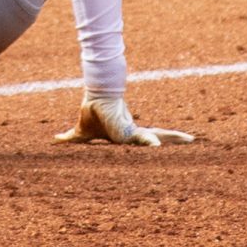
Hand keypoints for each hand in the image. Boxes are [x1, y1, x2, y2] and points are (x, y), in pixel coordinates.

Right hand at [54, 96, 194, 146]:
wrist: (93, 99)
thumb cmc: (91, 112)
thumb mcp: (80, 134)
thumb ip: (69, 138)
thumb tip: (53, 139)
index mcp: (126, 134)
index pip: (145, 139)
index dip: (156, 142)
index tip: (167, 147)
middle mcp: (133, 133)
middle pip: (157, 136)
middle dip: (174, 139)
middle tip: (193, 139)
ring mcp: (134, 132)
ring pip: (157, 136)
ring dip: (173, 138)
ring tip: (191, 139)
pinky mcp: (129, 130)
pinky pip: (141, 138)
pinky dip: (149, 142)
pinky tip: (158, 147)